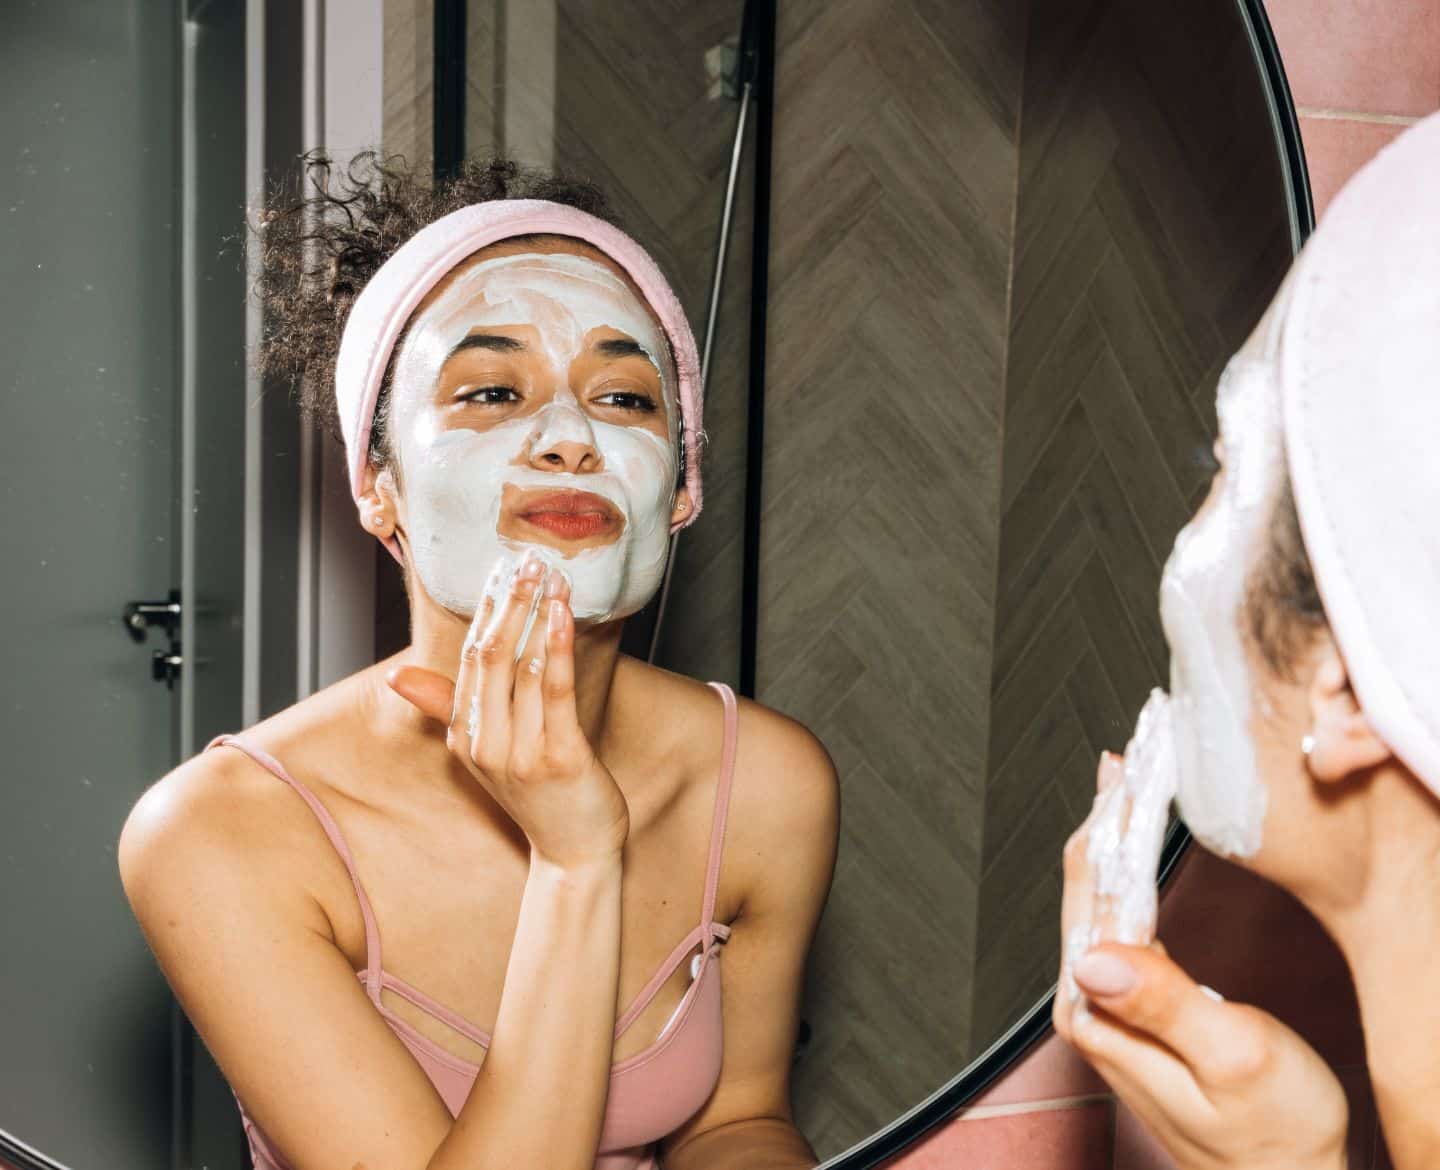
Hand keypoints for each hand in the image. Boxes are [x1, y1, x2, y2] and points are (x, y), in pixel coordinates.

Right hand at [387, 549, 630, 869]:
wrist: (575, 852)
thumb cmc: (539, 797)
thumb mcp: (486, 752)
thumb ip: (447, 708)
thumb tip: (396, 676)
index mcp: (465, 737)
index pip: (469, 661)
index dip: (484, 613)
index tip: (497, 571)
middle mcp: (485, 744)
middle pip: (491, 658)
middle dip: (508, 604)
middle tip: (524, 560)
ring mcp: (520, 753)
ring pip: (522, 668)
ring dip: (536, 615)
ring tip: (548, 576)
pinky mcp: (559, 758)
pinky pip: (554, 692)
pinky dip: (557, 649)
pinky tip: (564, 615)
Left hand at [1053, 754, 1348, 1169]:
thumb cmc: (1271, 1137)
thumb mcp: (1233, 1062)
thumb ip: (1166, 1002)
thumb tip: (1093, 953)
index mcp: (1101, 1008)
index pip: (1096, 888)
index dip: (1113, 819)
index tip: (1131, 764)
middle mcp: (1089, 1001)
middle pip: (1088, 881)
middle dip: (1106, 809)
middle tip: (1132, 746)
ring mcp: (1107, 1001)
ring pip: (1098, 892)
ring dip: (1112, 829)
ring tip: (1128, 772)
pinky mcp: (1133, 1003)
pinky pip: (1118, 914)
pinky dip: (1126, 865)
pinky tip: (1132, 839)